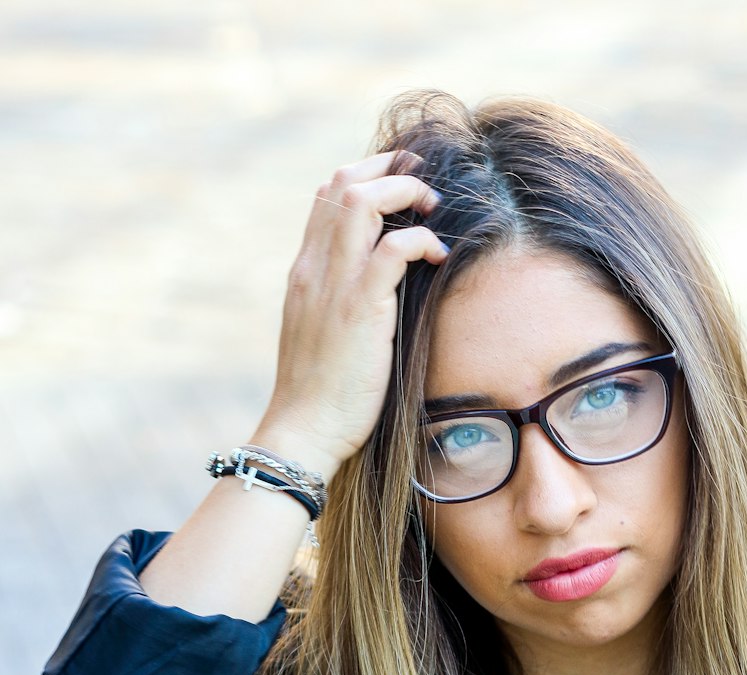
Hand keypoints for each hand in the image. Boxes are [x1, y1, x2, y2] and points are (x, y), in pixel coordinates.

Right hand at [251, 152, 447, 478]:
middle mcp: (314, 268)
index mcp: (304, 272)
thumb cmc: (320, 394)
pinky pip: (392, 249)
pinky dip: (420, 239)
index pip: (325, 197)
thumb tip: (380, 289)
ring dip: (404, 192)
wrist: (303, 430)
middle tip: (423, 184)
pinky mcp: (359, 308)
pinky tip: (438, 255)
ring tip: (432, 208)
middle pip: (341, 183)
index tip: (399, 187)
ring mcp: (333, 285)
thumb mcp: (323, 335)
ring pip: (361, 201)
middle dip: (387, 169)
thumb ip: (340, 302)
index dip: (365, 177)